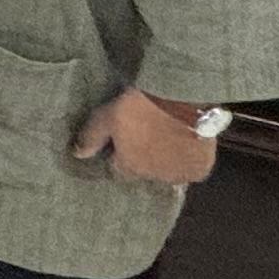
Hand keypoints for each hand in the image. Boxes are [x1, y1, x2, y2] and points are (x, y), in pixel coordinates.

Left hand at [73, 88, 221, 184]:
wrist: (182, 99)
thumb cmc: (139, 108)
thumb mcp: (106, 117)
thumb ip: (91, 137)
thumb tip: (77, 155)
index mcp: (129, 168)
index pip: (118, 169)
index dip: (118, 154)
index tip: (122, 139)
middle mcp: (154, 179)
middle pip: (144, 171)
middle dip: (143, 157)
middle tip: (147, 133)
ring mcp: (179, 176)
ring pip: (168, 171)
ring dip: (166, 159)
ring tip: (166, 136)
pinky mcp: (200, 170)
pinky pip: (191, 168)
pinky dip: (187, 158)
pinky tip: (185, 142)